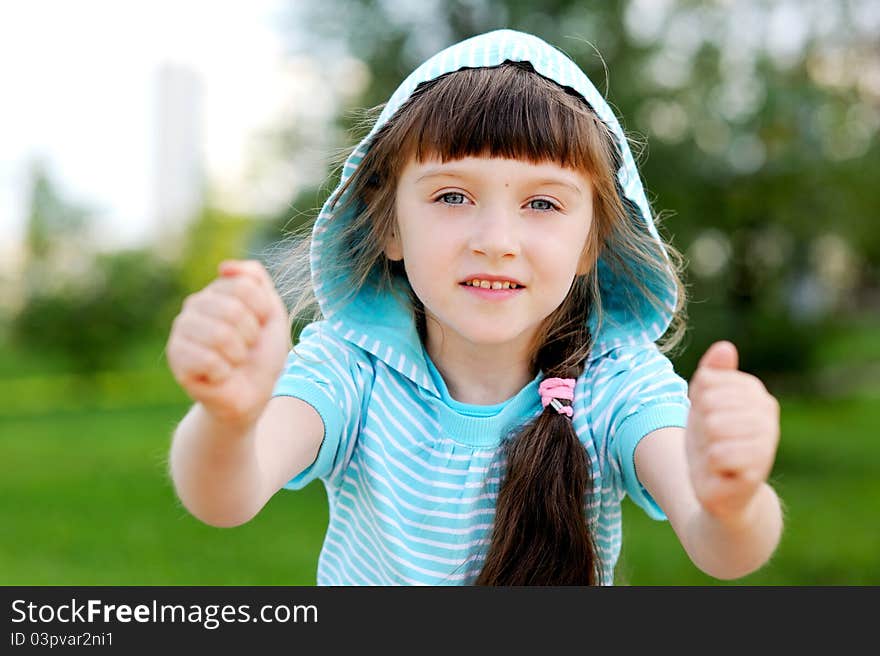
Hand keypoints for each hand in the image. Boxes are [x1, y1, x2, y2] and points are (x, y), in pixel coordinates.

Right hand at [166, 259, 290, 428]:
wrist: (251, 395)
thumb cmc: (260, 354)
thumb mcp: (271, 313)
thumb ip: (256, 280)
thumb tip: (223, 266)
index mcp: (217, 291)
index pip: (245, 286)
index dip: (261, 311)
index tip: (258, 327)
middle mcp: (193, 306)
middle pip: (233, 309)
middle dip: (250, 335)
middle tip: (245, 348)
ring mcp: (181, 331)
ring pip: (221, 334)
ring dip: (238, 354)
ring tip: (233, 361)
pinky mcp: (176, 358)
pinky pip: (209, 360)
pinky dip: (224, 372)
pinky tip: (219, 375)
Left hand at [685, 341, 780, 525]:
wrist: (720, 491)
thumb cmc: (711, 442)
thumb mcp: (703, 404)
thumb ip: (712, 375)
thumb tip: (725, 346)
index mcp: (755, 392)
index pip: (708, 381)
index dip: (697, 403)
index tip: (707, 419)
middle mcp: (768, 414)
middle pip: (709, 404)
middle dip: (701, 426)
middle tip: (712, 442)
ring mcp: (766, 442)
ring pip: (714, 428)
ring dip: (706, 446)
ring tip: (717, 457)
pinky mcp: (758, 471)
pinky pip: (718, 455)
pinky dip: (711, 466)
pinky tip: (722, 472)